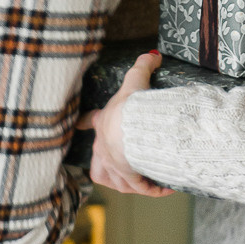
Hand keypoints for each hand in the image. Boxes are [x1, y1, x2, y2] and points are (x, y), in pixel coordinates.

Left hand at [80, 51, 173, 196]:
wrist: (131, 131)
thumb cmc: (130, 106)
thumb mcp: (135, 80)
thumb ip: (144, 66)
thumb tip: (154, 55)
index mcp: (103, 122)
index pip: (89, 120)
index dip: (83, 122)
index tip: (80, 124)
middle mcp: (103, 147)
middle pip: (101, 157)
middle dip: (114, 159)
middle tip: (128, 161)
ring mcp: (114, 165)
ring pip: (116, 178)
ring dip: (130, 180)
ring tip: (145, 180)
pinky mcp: (127, 178)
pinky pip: (138, 187)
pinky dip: (150, 188)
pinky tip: (164, 188)